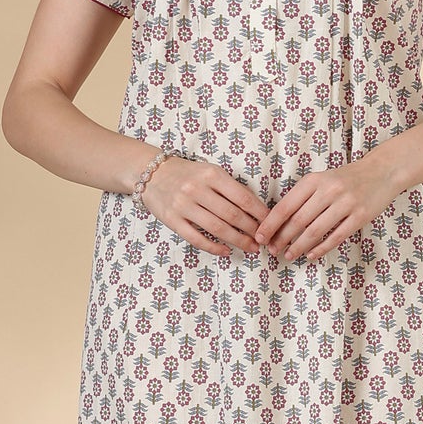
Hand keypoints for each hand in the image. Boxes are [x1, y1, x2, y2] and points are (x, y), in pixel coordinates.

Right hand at [141, 154, 269, 257]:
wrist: (152, 174)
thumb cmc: (188, 174)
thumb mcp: (210, 172)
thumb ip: (230, 188)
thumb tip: (256, 210)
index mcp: (212, 174)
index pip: (243, 197)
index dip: (259, 213)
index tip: (270, 223)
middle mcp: (197, 189)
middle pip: (232, 215)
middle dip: (252, 230)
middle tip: (263, 240)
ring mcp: (183, 206)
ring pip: (217, 228)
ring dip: (238, 240)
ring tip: (251, 248)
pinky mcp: (172, 220)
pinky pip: (196, 238)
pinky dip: (214, 247)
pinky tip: (226, 251)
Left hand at [256, 149, 405, 261]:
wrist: (382, 171)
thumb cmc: (345, 179)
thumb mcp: (321, 180)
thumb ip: (302, 198)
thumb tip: (278, 223)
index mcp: (314, 180)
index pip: (286, 206)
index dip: (270, 224)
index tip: (260, 237)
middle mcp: (328, 190)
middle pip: (298, 221)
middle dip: (282, 239)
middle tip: (272, 251)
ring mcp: (346, 203)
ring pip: (315, 231)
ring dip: (299, 247)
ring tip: (289, 255)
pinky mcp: (360, 216)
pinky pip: (336, 237)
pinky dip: (321, 248)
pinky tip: (311, 255)